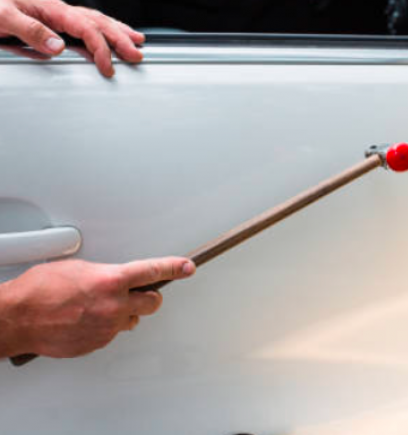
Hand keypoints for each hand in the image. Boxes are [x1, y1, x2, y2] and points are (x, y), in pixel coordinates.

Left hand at [0, 0, 144, 76]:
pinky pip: (87, 25)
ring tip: (136, 41)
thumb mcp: (4, 18)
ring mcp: (58, 16)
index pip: (86, 28)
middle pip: (99, 22)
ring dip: (118, 31)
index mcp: (51, 9)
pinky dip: (104, 30)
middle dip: (120, 39)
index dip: (100, 47)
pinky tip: (110, 35)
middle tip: (136, 54)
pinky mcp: (55, 22)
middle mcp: (59, 11)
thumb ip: (31, 32)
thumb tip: (57, 47)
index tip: (107, 66)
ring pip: (97, 21)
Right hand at [0, 257, 194, 358]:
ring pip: (132, 320)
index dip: (175, 268)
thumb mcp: (78, 269)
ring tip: (99, 308)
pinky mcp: (98, 343)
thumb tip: (114, 278)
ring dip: (124, 314)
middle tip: (135, 294)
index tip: (187, 267)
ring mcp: (107, 326)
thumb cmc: (40, 290)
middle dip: (148, 297)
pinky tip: (86, 320)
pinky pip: (112, 334)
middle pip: (153, 302)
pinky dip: (105, 327)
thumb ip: (105, 274)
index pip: (154, 271)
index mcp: (112, 280)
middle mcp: (114, 304)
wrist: (16, 318)